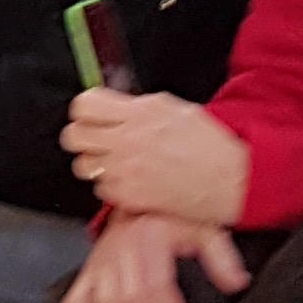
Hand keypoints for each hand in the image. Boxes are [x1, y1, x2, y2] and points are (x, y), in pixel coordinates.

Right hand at [61, 208, 248, 302]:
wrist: (144, 194)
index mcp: (147, 236)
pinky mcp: (88, 270)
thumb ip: (222, 257)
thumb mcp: (206, 227)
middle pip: (128, 300)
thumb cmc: (173, 214)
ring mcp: (99, 260)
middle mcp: (119, 247)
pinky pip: (75, 302)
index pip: (156, 288)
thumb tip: (235, 282)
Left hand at [62, 87, 248, 220]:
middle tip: (97, 139)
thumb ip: (137, 106)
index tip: (92, 114)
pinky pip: (102, 189)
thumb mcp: (173, 109)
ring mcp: (126, 171)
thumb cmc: (209, 144)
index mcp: (139, 113)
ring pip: (83, 165)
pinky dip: (112, 186)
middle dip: (83, 136)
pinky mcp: (129, 196)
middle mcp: (128, 141)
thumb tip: (113, 105)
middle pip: (73, 136)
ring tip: (117, 162)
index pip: (83, 105)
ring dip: (96, 164)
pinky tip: (132, 180)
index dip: (85, 110)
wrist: (230, 179)